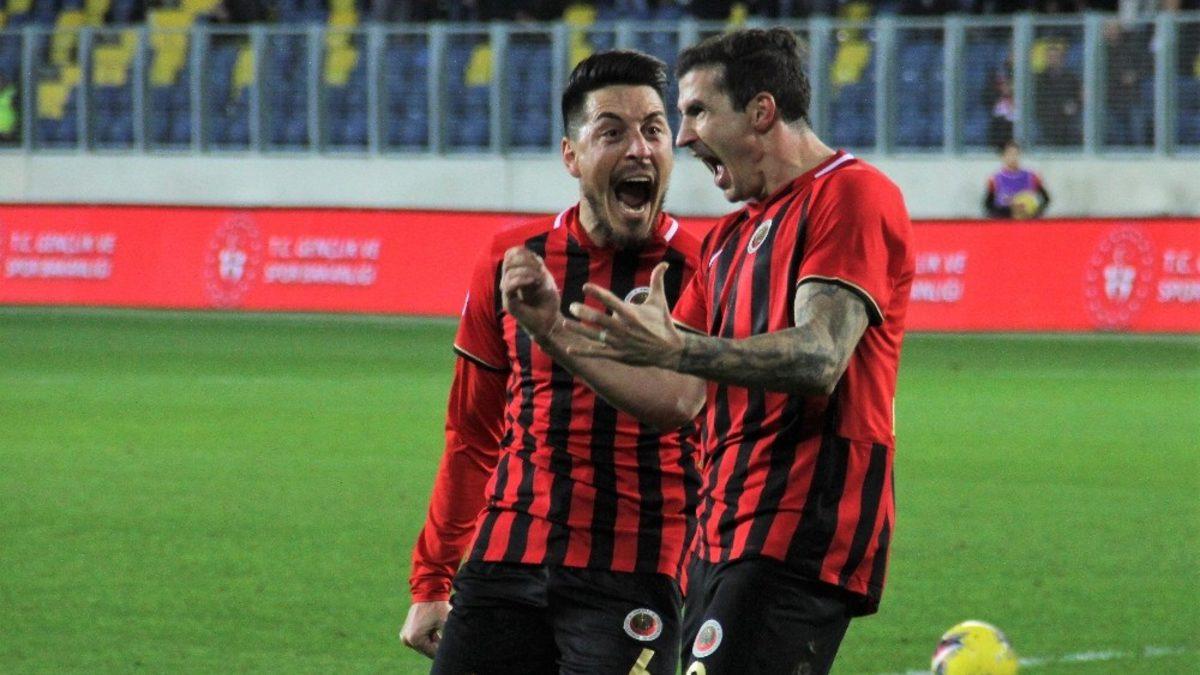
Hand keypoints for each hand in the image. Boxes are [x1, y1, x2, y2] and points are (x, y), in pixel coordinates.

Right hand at [400, 600, 449, 658]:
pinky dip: (428, 638)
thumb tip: (452, 651)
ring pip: (424, 646)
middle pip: (427, 650)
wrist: (428, 592)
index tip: (450, 645)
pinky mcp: (405, 634)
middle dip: (437, 646)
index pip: (432, 653)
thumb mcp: (446, 624)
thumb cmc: (438, 607)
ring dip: (433, 642)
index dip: (443, 650)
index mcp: (415, 639)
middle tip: (445, 636)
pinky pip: (420, 641)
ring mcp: (404, 637)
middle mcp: (407, 640)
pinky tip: (434, 629)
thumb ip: (448, 640)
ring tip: (438, 629)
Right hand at [500, 246, 561, 340]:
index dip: (523, 252)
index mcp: (516, 275)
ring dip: (527, 271)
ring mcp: (507, 293)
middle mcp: (509, 282)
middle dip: (526, 261)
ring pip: (509, 271)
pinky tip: (533, 282)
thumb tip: (531, 255)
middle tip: (541, 270)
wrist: (550, 323)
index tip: (539, 262)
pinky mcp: (508, 303)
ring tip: (539, 279)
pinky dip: (521, 280)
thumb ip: (537, 266)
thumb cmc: (548, 302)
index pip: (510, 254)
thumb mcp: (546, 279)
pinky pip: (508, 286)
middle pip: (508, 259)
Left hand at [563, 262, 684, 367]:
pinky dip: (583, 351)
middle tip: (572, 306)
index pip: (611, 301)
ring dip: (578, 329)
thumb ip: (657, 281)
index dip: (597, 293)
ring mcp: (619, 343)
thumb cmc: (662, 323)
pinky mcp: (618, 355)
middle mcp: (623, 328)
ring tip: (565, 322)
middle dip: (583, 312)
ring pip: (594, 336)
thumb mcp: (659, 301)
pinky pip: (597, 353)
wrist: (670, 351)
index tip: (585, 287)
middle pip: (599, 319)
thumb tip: (665, 262)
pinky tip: (569, 349)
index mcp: (631, 314)